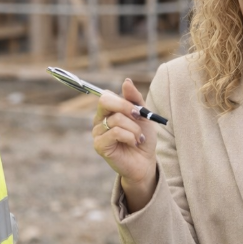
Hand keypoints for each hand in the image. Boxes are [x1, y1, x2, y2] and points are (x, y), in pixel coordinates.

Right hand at [92, 79, 156, 209]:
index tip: (138, 110)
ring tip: (139, 138)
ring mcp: (97, 133)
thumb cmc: (143, 138)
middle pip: (105, 101)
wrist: (145, 162)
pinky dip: (130, 137)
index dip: (123, 100)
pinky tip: (134, 143)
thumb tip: (126, 81)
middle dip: (126, 107)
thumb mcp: (143, 115)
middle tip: (138, 116)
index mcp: (107, 111)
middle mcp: (99, 120)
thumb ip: (135, 99)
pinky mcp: (99, 145)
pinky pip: (116, 132)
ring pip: (116, 119)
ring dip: (134, 128)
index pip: (106, 96)